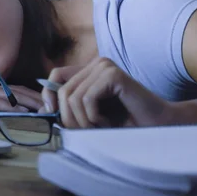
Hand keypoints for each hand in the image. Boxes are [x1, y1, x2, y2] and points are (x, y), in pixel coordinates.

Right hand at [0, 59, 42, 111]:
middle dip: (31, 98)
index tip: (41, 99)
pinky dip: (2, 105)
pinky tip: (14, 108)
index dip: (23, 94)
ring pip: (1, 96)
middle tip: (52, 104)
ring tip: (42, 107)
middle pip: (8, 91)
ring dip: (23, 102)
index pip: (3, 89)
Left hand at [41, 57, 174, 127]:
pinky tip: (108, 123)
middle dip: (69, 118)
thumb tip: (40, 110)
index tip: (52, 115)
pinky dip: (93, 117)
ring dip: (83, 121)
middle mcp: (96, 63)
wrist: (157, 126)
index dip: (48, 96)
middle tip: (85, 131)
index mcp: (89, 70)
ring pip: (72, 97)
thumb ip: (66, 110)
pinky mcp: (113, 75)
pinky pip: (87, 99)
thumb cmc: (123, 123)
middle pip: (62, 91)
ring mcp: (105, 67)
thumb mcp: (88, 116)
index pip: (55, 76)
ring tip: (100, 127)